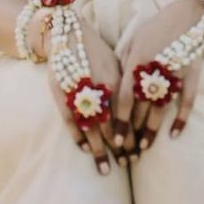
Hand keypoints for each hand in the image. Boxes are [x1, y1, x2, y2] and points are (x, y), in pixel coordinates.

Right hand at [45, 15, 128, 173]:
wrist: (67, 34)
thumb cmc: (96, 49)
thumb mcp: (117, 63)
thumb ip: (126, 84)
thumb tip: (141, 104)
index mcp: (116, 80)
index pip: (128, 116)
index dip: (133, 135)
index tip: (138, 151)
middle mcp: (99, 89)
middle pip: (112, 125)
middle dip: (120, 147)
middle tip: (127, 164)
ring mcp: (79, 93)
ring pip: (92, 128)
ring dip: (99, 150)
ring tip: (105, 169)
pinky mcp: (62, 95)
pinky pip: (71, 121)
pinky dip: (78, 136)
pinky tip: (85, 149)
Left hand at [114, 0, 203, 154]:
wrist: (189, 14)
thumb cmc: (157, 27)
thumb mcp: (134, 39)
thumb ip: (124, 62)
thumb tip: (115, 85)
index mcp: (136, 60)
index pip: (124, 97)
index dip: (119, 120)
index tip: (114, 139)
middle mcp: (154, 69)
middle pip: (141, 107)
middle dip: (132, 131)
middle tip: (126, 152)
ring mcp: (175, 73)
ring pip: (160, 109)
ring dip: (152, 130)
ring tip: (144, 148)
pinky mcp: (192, 75)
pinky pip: (187, 102)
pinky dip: (181, 119)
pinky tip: (174, 135)